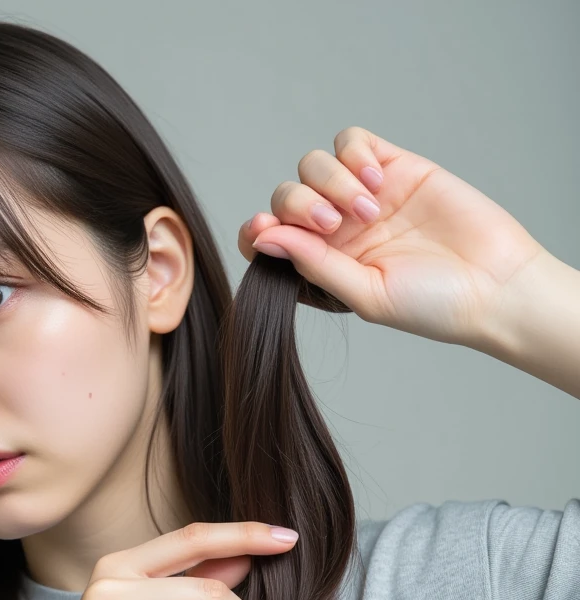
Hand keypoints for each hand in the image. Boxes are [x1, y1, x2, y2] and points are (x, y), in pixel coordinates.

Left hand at [237, 126, 545, 349]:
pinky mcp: (394, 167)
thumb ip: (312, 264)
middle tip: (334, 225)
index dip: (257, 229)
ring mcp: (362, 195)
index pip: (269, 237)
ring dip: (330, 182)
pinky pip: (351, 141)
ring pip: (313, 165)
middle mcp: (335, 229)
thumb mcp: (363, 294)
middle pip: (286, 196)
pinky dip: (352, 153)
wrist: (496, 286)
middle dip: (298, 205)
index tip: (262, 226)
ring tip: (369, 209)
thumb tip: (262, 237)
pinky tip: (374, 180)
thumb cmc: (431, 305)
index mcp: (319, 263)